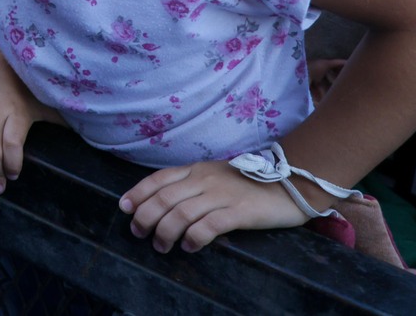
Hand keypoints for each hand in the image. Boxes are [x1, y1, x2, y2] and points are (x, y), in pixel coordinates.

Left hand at [119, 159, 308, 253]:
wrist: (291, 183)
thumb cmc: (250, 183)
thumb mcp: (216, 176)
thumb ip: (193, 185)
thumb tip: (164, 203)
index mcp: (197, 169)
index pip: (159, 179)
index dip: (138, 193)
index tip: (124, 208)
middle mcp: (205, 179)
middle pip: (164, 198)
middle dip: (145, 217)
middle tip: (138, 233)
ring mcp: (222, 194)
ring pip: (181, 213)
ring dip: (165, 232)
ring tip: (161, 246)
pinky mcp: (239, 211)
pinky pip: (209, 225)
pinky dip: (193, 237)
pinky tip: (189, 246)